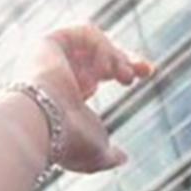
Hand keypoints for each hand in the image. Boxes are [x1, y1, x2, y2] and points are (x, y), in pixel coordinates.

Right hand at [23, 24, 150, 173]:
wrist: (42, 126)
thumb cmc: (68, 142)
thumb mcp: (96, 152)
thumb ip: (109, 156)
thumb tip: (123, 159)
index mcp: (66, 97)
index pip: (97, 73)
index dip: (123, 69)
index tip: (148, 72)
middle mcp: (56, 75)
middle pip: (97, 55)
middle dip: (125, 58)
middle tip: (147, 69)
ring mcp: (49, 57)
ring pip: (93, 43)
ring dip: (116, 56)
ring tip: (125, 76)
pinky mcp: (46, 43)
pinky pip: (84, 32)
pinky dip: (102, 46)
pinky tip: (107, 67)